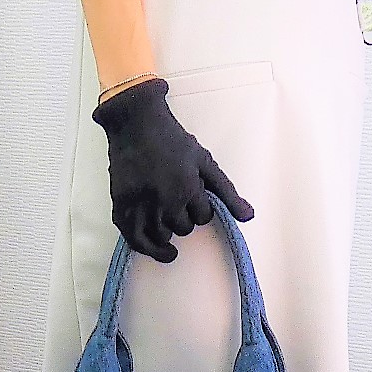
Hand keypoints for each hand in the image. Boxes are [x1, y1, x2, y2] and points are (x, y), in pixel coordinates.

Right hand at [91, 76, 254, 262]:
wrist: (136, 124)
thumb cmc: (172, 140)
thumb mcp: (206, 163)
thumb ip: (227, 192)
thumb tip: (249, 216)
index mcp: (187, 189)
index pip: (204, 217)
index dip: (201, 208)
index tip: (194, 197)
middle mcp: (164, 201)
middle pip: (183, 228)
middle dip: (184, 217)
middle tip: (176, 199)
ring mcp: (141, 205)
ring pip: (160, 236)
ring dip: (167, 231)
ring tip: (166, 221)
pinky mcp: (122, 206)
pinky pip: (134, 238)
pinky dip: (145, 246)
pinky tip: (154, 247)